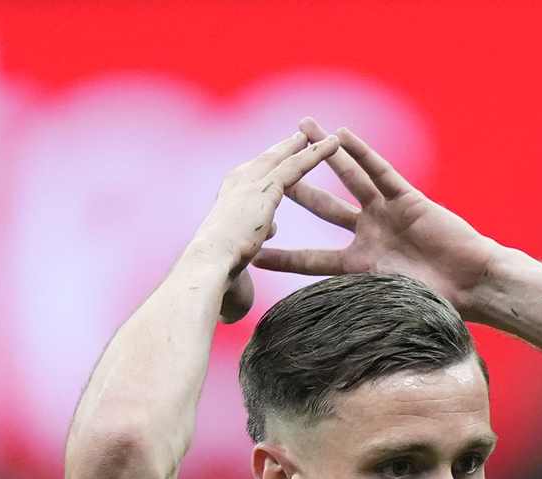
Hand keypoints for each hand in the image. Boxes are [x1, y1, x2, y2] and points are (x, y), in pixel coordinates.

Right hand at [188, 130, 339, 322]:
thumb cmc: (213, 284)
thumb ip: (243, 266)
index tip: (270, 176)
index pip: (246, 190)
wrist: (206, 270)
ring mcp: (250, 186)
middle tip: (294, 137)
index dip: (259, 180)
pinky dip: (316, 152)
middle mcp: (235, 190)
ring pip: (282, 159)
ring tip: (320, 132)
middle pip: (262, 164)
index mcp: (225, 209)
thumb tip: (245, 278)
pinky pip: (297, 165)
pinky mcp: (267, 188)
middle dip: (278, 152)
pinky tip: (335, 142)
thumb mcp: (232, 271)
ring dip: (302, 144)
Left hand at [252, 117, 500, 316]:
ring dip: (325, 153)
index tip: (251, 251)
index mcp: (359, 264)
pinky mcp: (409, 199)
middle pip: (322, 207)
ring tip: (302, 127)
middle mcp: (369, 233)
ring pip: (348, 178)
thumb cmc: (440, 303)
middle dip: (295, 187)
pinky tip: (342, 134)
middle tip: (267, 168)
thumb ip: (364, 314)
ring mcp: (387, 213)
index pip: (312, 258)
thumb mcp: (391, 309)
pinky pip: (381, 172)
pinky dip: (362, 153)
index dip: (283, 255)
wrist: (474, 285)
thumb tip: (332, 346)